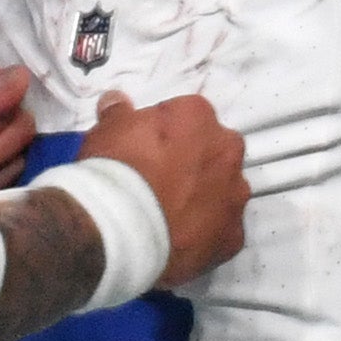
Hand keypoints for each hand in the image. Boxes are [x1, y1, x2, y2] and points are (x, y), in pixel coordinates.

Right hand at [81, 90, 246, 286]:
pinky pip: (223, 229)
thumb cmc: (116, 171)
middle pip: (215, 151)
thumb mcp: (105, 131)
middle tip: (163, 180)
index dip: (166, 135)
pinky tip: (180, 238)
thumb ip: (119, 114)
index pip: (187, 117)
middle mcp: (226, 151)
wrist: (121, 230)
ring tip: (171, 214)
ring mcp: (234, 195)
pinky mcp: (233, 235)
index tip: (147, 151)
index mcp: (198, 117)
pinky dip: (207, 232)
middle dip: (196, 162)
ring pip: (225, 190)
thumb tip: (117, 102)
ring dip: (206, 197)